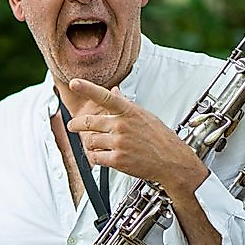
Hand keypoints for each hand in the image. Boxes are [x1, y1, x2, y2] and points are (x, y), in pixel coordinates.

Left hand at [64, 78, 207, 198]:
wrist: (172, 161)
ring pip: (91, 141)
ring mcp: (119, 143)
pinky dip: (96, 158)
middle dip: (77, 124)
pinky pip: (95, 157)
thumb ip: (125, 104)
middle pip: (90, 122)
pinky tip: (104, 156)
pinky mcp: (117, 160)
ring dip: (92, 144)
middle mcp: (122, 126)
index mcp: (129, 112)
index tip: (75, 83)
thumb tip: (114, 91)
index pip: (105, 96)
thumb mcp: (144, 115)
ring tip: (102, 146)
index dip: (88, 89)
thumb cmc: (160, 138)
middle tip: (72, 125)